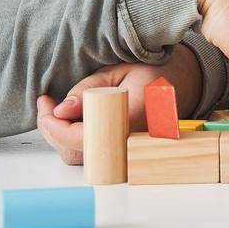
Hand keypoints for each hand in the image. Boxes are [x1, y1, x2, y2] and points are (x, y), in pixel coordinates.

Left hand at [35, 42, 202, 164]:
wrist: (182, 82)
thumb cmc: (151, 72)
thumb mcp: (118, 70)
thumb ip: (88, 90)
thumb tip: (60, 110)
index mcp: (130, 120)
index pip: (81, 137)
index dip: (56, 125)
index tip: (46, 103)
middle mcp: (128, 143)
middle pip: (75, 152)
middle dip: (52, 129)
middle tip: (45, 103)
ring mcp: (126, 151)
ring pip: (80, 156)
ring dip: (61, 135)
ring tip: (54, 109)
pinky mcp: (122, 152)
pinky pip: (91, 155)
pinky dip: (74, 139)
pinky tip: (70, 119)